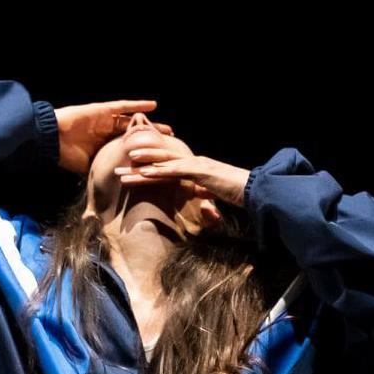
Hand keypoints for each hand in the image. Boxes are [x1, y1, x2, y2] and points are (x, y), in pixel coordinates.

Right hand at [53, 99, 173, 175]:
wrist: (52, 139)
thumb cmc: (66, 155)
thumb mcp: (88, 168)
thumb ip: (101, 175)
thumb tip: (111, 195)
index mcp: (106, 146)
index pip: (128, 149)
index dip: (143, 154)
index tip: (157, 161)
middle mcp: (109, 132)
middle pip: (135, 136)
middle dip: (152, 141)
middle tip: (170, 146)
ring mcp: (107, 120)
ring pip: (134, 122)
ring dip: (151, 124)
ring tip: (168, 130)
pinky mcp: (103, 110)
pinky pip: (123, 106)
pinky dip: (138, 105)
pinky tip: (153, 105)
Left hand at [114, 147, 250, 208]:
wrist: (257, 191)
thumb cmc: (239, 196)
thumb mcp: (218, 200)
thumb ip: (209, 202)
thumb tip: (206, 212)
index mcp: (196, 169)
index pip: (167, 169)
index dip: (148, 170)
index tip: (130, 174)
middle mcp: (195, 162)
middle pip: (161, 162)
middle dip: (138, 164)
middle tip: (117, 168)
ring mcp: (197, 164)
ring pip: (164, 163)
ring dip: (143, 164)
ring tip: (123, 167)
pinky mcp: (201, 171)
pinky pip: (175, 170)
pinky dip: (159, 170)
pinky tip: (143, 172)